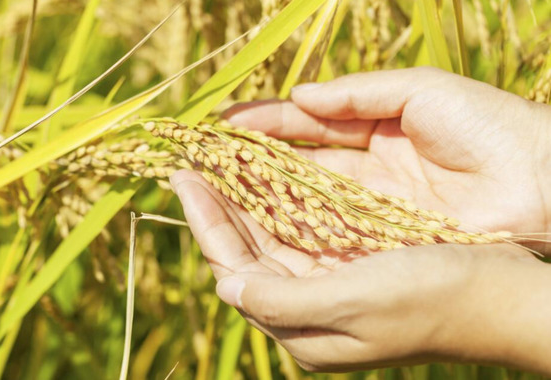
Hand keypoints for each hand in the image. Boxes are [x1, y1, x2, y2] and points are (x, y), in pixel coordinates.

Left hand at [170, 170, 550, 374]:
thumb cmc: (434, 300)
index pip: (235, 272)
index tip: (184, 180)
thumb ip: (283, 299)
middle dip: (218, 209)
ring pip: (271, 240)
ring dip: (245, 203)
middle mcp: (309, 312)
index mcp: (303, 330)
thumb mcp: (354, 302)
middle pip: (247, 254)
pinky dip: (281, 204)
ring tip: (220, 165)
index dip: (206, 225)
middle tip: (192, 166)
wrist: (504, 297)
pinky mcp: (351, 267)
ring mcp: (329, 288)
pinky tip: (268, 178)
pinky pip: (301, 233)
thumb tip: (226, 289)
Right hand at [224, 67, 550, 253]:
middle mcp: (368, 170)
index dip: (267, 123)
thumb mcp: (421, 91)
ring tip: (219, 188)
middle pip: (298, 164)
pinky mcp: (380, 240)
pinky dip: (293, 225)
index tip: (225, 124)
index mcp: (377, 128)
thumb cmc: (487, 125)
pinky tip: (258, 220)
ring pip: (305, 200)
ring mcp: (372, 207)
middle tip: (209, 160)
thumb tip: (298, 95)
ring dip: (263, 195)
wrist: (542, 182)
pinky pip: (327, 231)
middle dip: (253, 161)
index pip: (309, 125)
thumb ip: (358, 92)